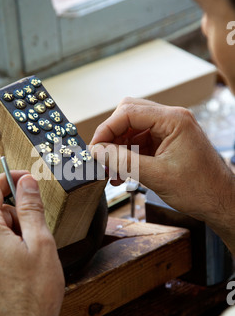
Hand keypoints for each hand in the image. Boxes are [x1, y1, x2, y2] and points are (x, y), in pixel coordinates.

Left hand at [0, 172, 64, 315]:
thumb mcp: (41, 241)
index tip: (26, 178)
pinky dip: (8, 245)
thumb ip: (31, 207)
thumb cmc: (36, 291)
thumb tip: (26, 182)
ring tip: (32, 255)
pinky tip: (23, 264)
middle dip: (17, 214)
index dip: (9, 179)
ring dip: (15, 232)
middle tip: (38, 234)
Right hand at [90, 98, 234, 252]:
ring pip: (133, 131)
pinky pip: (140, 143)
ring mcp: (170, 131)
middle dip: (111, 138)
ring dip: (118, 150)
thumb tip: (97, 152)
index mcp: (174, 120)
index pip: (129, 112)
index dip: (107, 129)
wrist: (221, 203)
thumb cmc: (200, 190)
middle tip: (100, 159)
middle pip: (129, 116)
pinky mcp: (168, 143)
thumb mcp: (156, 176)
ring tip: (110, 172)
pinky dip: (128, 157)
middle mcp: (172, 120)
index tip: (94, 149)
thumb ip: (124, 161)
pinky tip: (121, 174)